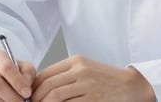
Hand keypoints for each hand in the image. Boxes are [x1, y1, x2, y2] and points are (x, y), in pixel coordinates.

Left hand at [31, 55, 154, 101]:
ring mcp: (87, 86)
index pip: (45, 73)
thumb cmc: (106, 78)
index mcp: (76, 61)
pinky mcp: (94, 100)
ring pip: (56, 96)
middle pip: (48, 85)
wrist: (131, 85)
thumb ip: (66, 74)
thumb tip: (42, 85)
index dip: (34, 87)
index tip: (29, 96)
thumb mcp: (85, 68)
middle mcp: (80, 71)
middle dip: (36, 98)